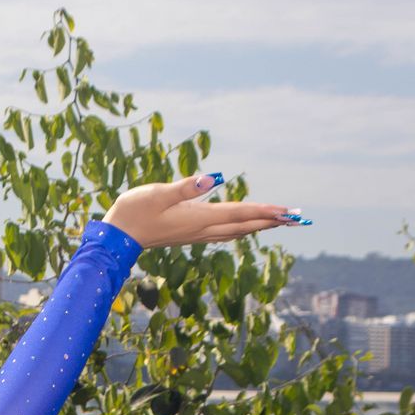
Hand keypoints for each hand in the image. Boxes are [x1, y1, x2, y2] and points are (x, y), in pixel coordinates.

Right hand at [101, 173, 304, 250]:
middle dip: (272, 221)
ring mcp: (196, 234)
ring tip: (279, 222)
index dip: (265, 211)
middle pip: (245, 226)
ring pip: (236, 231)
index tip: (288, 211)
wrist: (118, 236)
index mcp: (199, 218)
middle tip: (297, 219)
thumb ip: (185, 187)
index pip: (240, 214)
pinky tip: (243, 228)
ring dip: (259, 226)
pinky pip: (224, 232)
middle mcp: (202, 229)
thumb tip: (211, 178)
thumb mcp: (158, 193)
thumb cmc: (134, 212)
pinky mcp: (190, 234)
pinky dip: (241, 229)